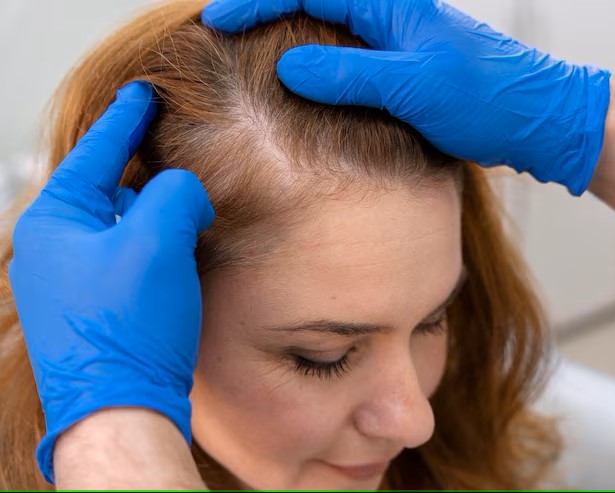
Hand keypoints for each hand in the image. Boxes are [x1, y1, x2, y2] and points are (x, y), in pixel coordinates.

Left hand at [8, 80, 214, 482]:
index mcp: (54, 221)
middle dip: (142, 171)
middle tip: (169, 149)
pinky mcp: (96, 305)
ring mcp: (72, 279)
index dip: (125, 118)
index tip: (143, 93)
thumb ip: (174, 193)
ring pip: (119, 223)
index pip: (95, 152)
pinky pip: (125, 255)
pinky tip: (175, 248)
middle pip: (106, 187)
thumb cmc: (127, 327)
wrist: (121, 408)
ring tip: (181, 204)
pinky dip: (153, 243)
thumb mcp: (156, 241)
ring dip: (152, 212)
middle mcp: (54, 248)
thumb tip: (184, 190)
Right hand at [202, 0, 610, 194]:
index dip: (255, 2)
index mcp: (389, 5)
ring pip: (325, 25)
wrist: (536, 117)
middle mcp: (389, 13)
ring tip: (244, 50)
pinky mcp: (401, 65)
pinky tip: (297, 79)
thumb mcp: (412, 87)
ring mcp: (395, 39)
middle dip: (264, 8)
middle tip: (221, 28)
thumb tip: (285, 64)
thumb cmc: (485, 98)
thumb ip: (347, 74)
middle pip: (311, 0)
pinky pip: (345, 52)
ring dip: (285, 32)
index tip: (215, 20)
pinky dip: (314, 59)